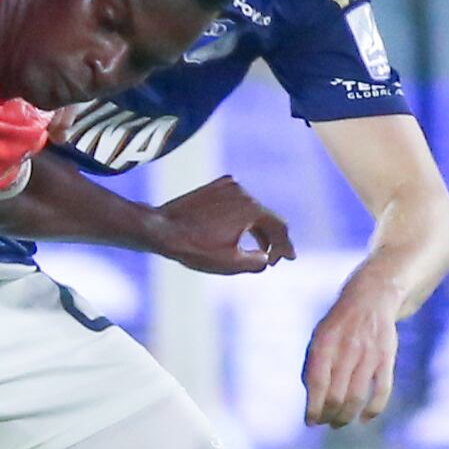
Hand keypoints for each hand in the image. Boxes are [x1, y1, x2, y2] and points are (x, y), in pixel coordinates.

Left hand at [144, 176, 294, 274]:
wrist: (160, 229)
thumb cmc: (194, 248)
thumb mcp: (231, 263)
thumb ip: (258, 262)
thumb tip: (267, 258)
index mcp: (251, 208)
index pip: (278, 226)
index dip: (285, 245)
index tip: (288, 259)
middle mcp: (242, 191)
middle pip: (265, 217)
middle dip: (271, 238)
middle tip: (274, 257)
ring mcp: (226, 186)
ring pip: (250, 209)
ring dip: (256, 228)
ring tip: (258, 248)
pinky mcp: (213, 187)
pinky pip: (235, 202)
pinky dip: (241, 217)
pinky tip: (239, 231)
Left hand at [302, 277, 397, 426]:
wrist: (371, 299)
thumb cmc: (339, 326)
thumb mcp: (318, 338)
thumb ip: (313, 365)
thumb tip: (311, 398)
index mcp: (324, 344)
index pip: (317, 383)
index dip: (313, 407)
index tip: (310, 422)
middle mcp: (346, 350)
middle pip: (336, 395)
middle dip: (328, 415)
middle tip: (325, 423)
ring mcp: (369, 355)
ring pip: (357, 397)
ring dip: (347, 417)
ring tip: (339, 423)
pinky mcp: (387, 358)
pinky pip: (382, 390)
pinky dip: (373, 409)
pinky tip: (364, 419)